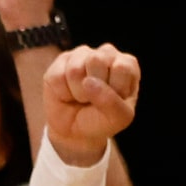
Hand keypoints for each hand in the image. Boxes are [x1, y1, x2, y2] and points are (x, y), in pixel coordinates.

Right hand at [42, 44, 139, 168]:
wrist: (74, 131)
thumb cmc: (100, 120)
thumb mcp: (117, 119)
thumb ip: (112, 103)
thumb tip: (88, 81)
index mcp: (127, 65)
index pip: (122, 67)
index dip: (115, 89)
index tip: (113, 101)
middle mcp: (106, 54)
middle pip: (97, 61)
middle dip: (93, 90)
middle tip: (94, 99)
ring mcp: (83, 54)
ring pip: (75, 69)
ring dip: (77, 93)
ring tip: (81, 97)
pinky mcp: (62, 60)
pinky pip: (58, 76)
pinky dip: (63, 93)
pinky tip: (68, 94)